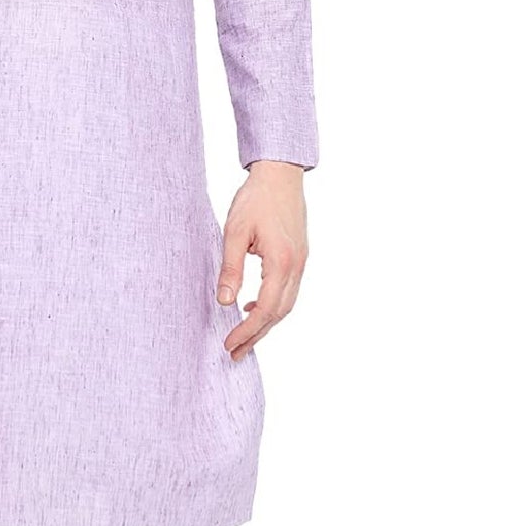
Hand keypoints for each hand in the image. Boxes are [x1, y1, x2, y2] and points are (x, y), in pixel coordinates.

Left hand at [215, 160, 308, 360]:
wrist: (280, 174)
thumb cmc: (255, 198)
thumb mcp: (235, 231)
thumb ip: (230, 268)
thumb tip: (224, 301)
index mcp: (282, 262)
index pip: (266, 309)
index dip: (248, 330)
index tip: (229, 343)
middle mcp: (297, 266)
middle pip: (279, 313)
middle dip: (257, 335)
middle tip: (234, 352)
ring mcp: (302, 262)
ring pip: (287, 304)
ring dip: (266, 322)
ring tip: (244, 336)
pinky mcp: (299, 256)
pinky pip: (288, 290)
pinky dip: (273, 305)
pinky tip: (253, 304)